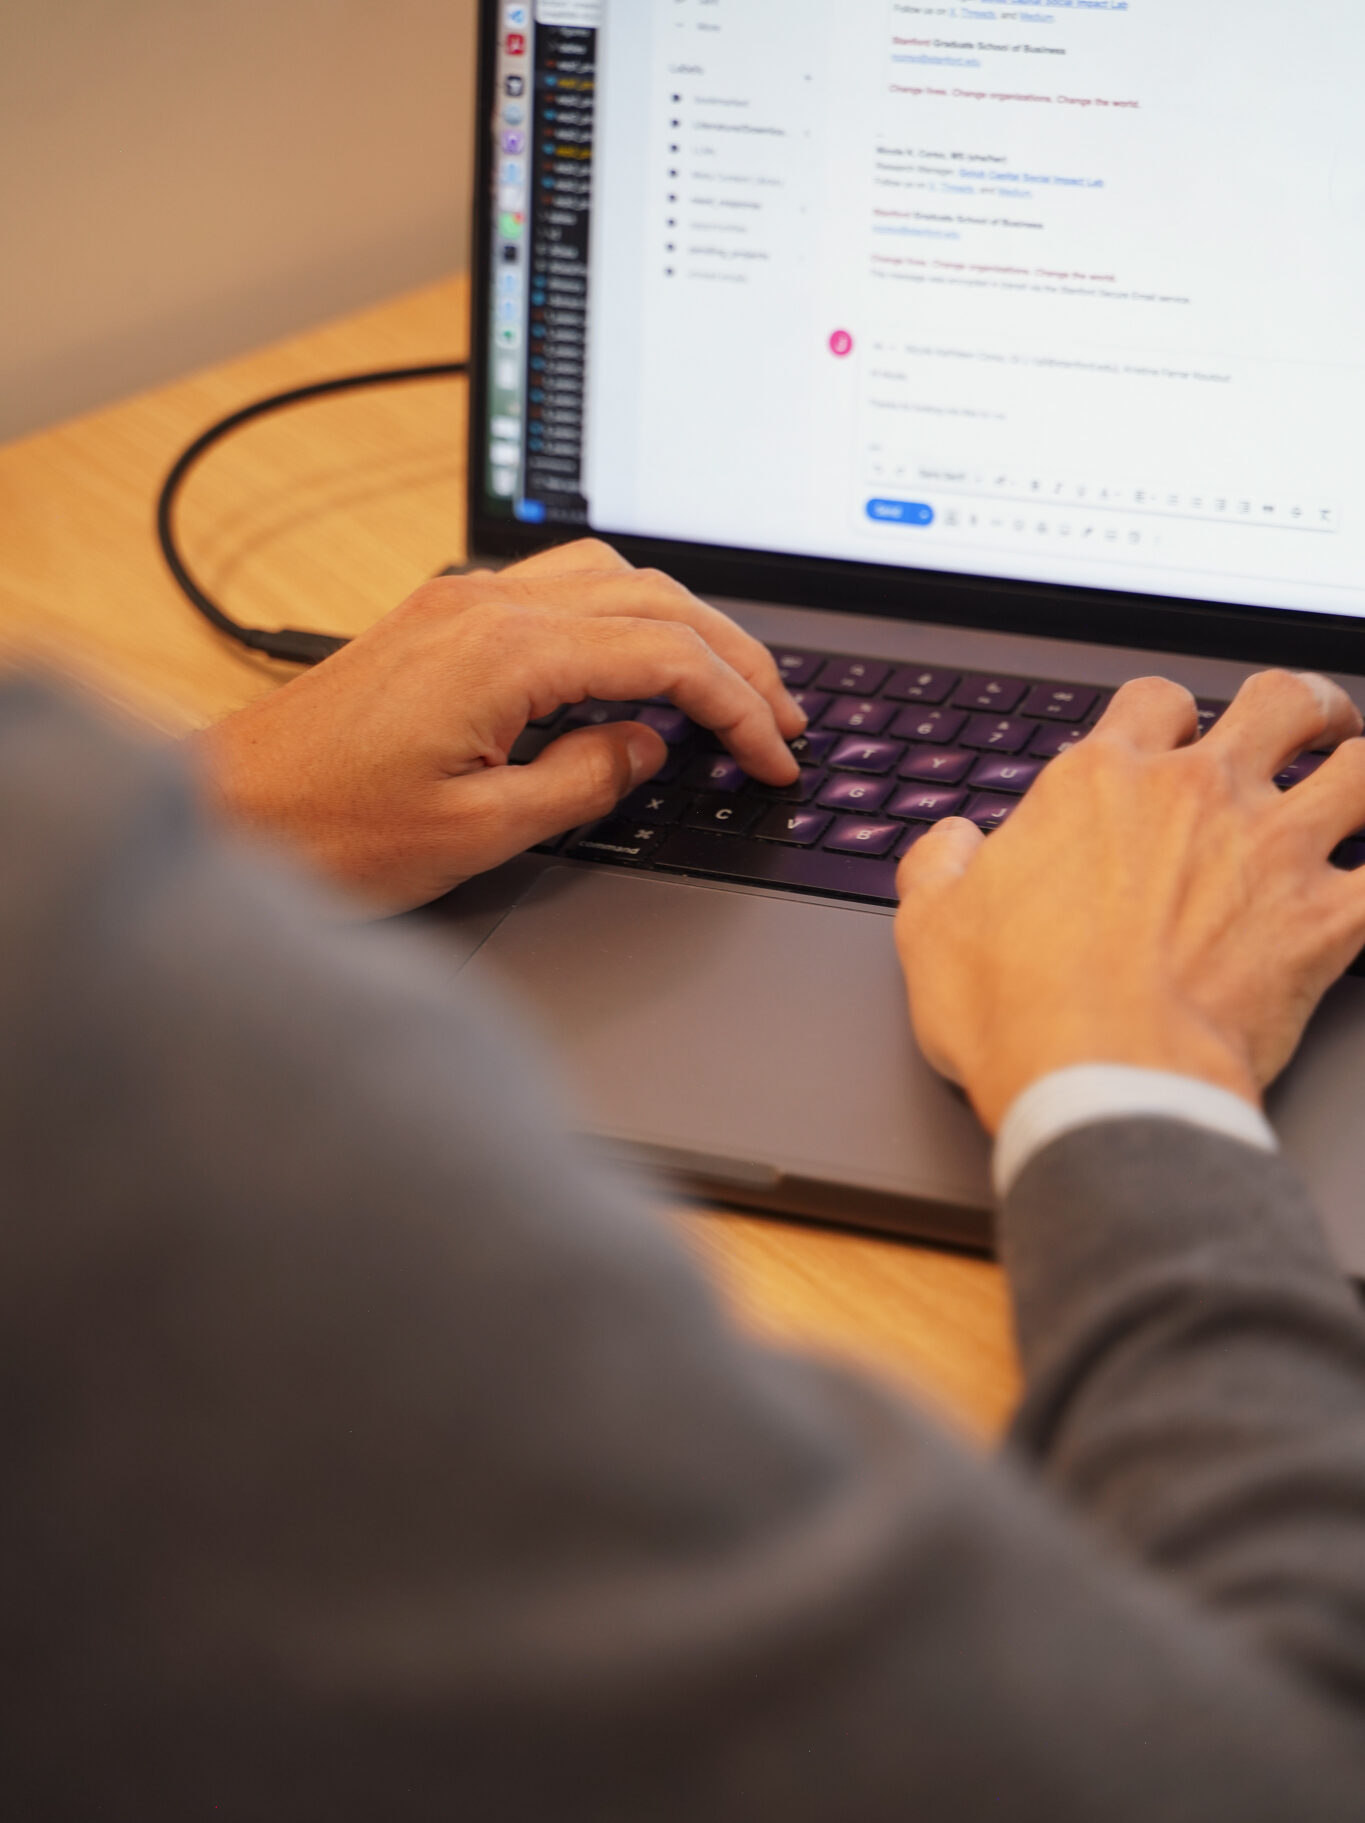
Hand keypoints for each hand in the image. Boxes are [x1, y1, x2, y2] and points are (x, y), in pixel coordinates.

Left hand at [196, 540, 803, 910]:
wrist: (226, 815)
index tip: (776, 757)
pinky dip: (621, 618)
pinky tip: (634, 662)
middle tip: (784, 716)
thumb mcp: (479, 831)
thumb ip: (583, 780)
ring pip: (609, 578)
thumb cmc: (329, 831)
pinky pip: (557, 590)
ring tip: (727, 682)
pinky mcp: (437, 622)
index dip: (739, 708)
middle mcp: (485, 608)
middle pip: (653, 600)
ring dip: (681, 624)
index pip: (666, 657)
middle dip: (734, 656)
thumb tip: (646, 746)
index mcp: (507, 652)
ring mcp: (458, 606)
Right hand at [895, 670, 1364, 1132]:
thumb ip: (941, 864)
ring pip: (1358, 770)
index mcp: (1101, 784)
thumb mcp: (932, 926)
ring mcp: (1268, 851)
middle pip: (1279, 702)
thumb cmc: (1014, 1008)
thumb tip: (951, 843)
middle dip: (1303, 707)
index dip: (1166, 713)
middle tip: (1307, 727)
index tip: (1169, 737)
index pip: (1153, 701)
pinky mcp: (1323, 923)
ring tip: (1362, 778)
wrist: (1096, 1079)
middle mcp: (1195, 795)